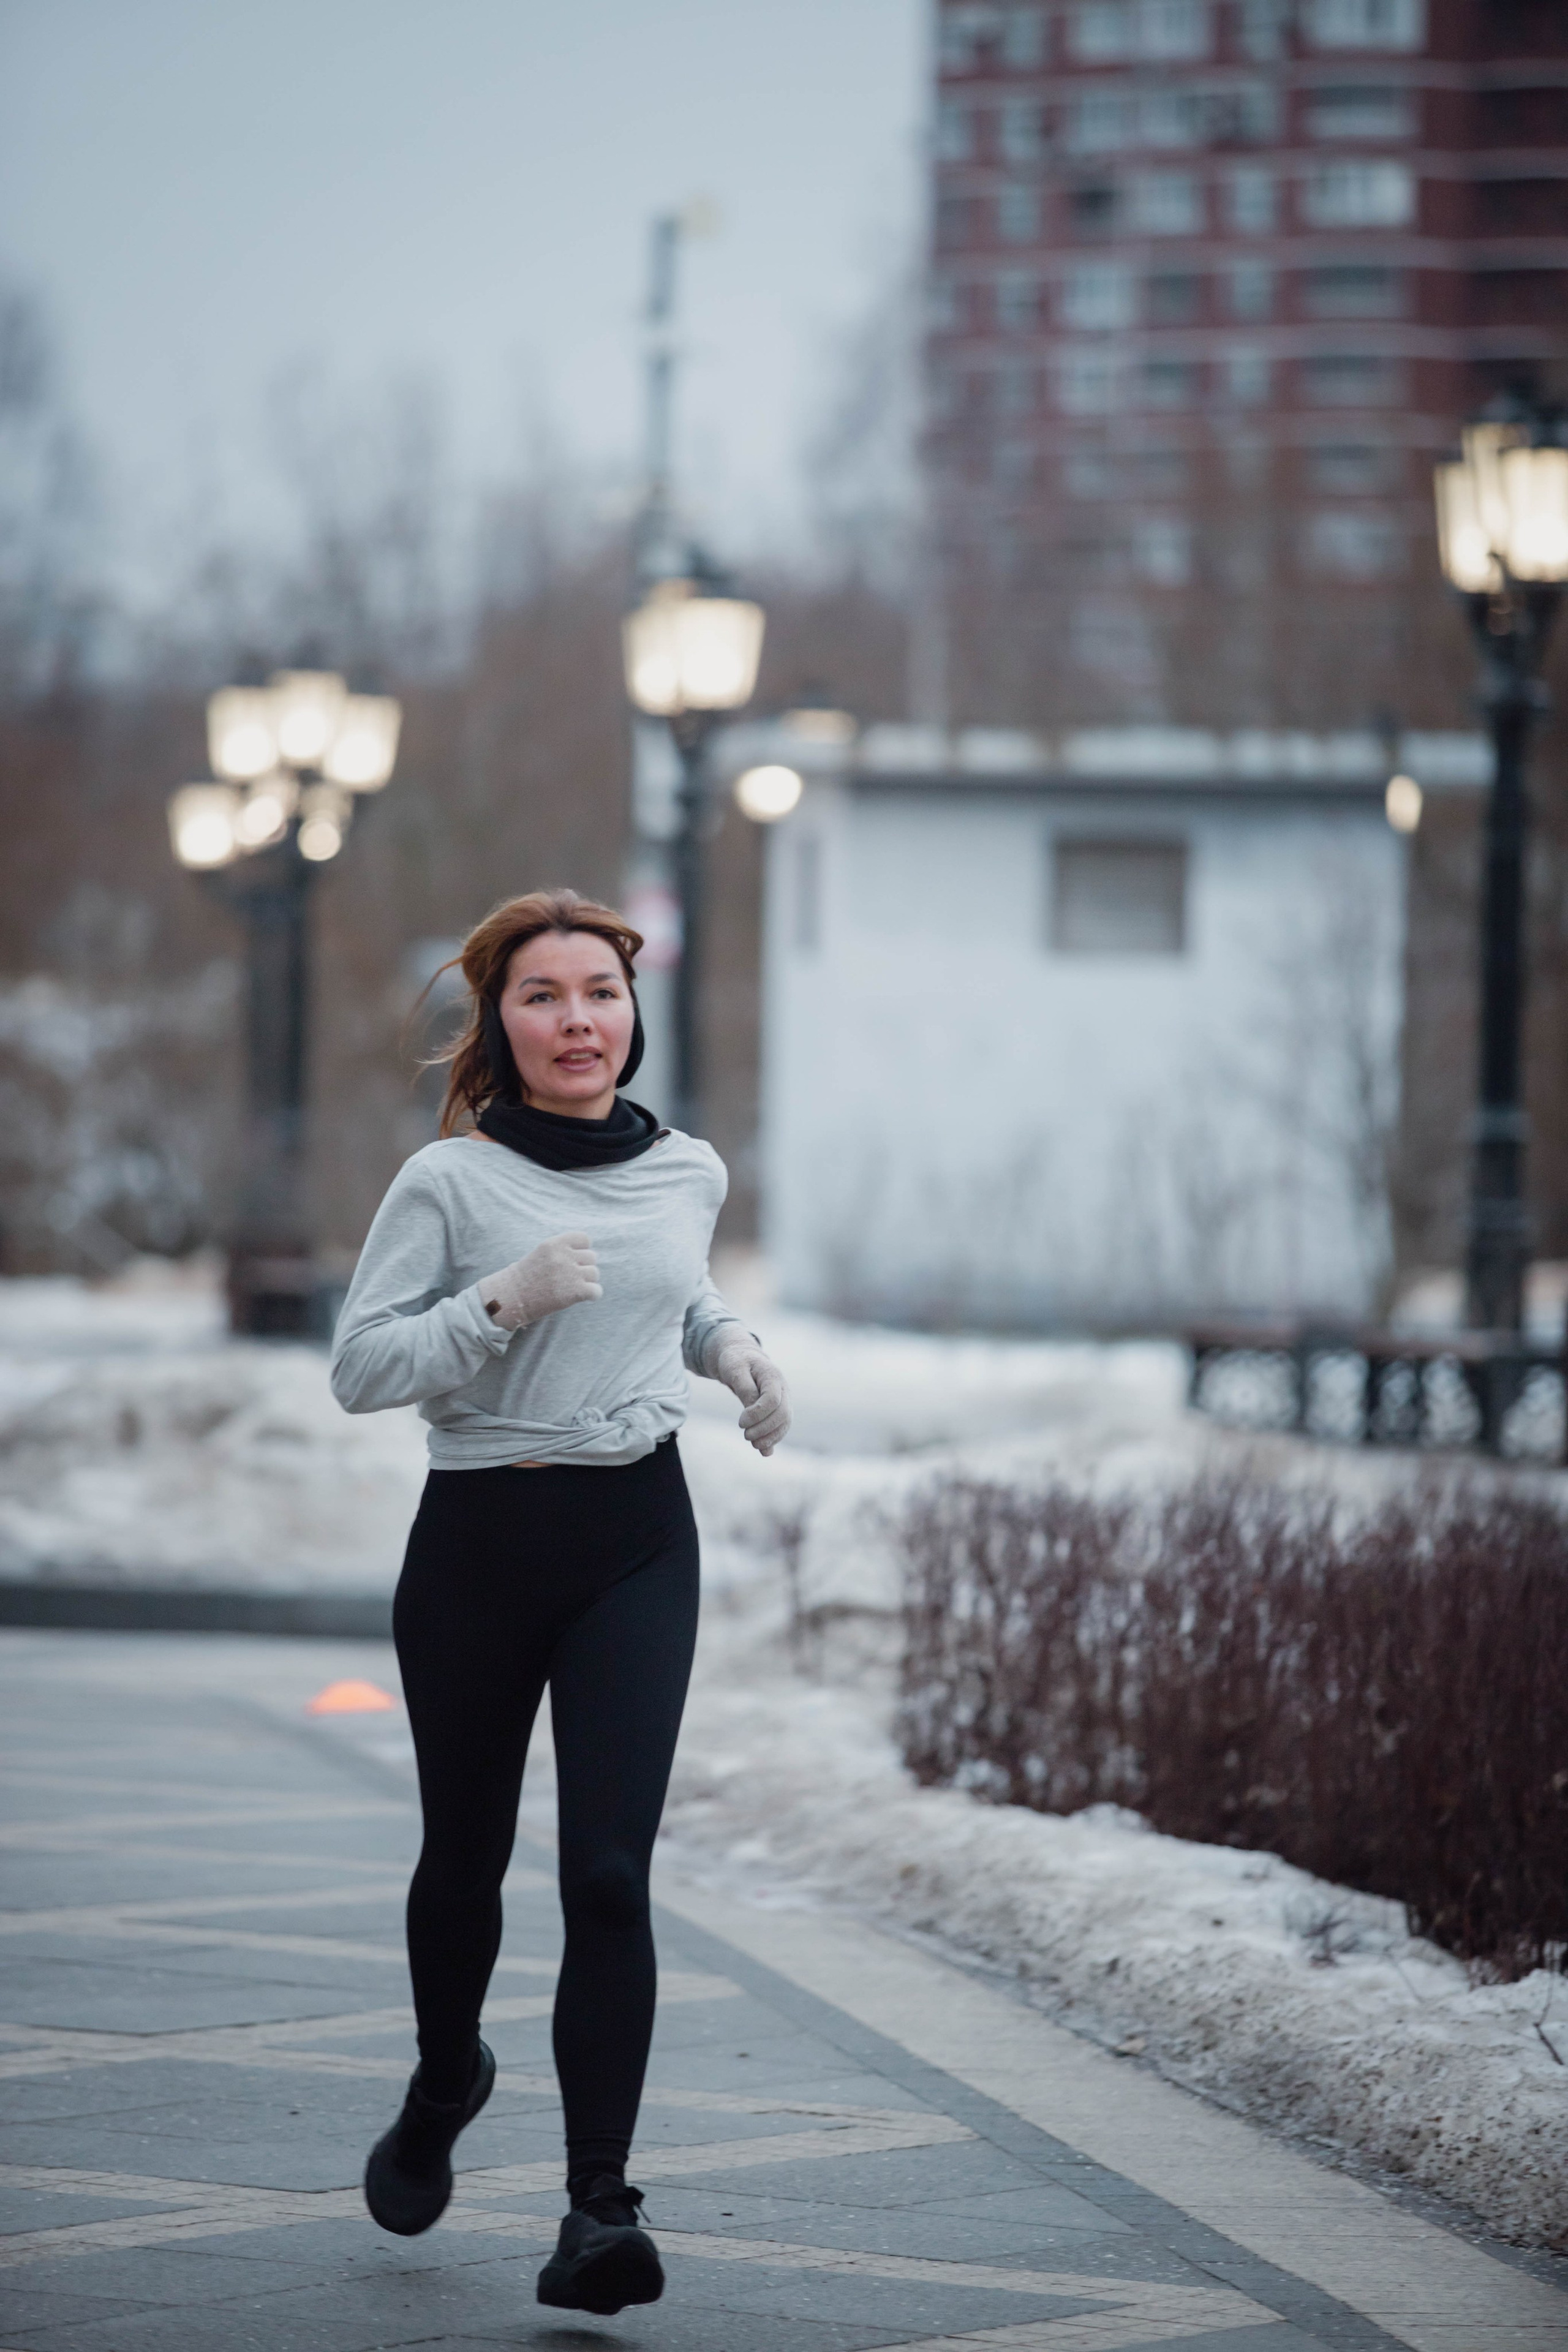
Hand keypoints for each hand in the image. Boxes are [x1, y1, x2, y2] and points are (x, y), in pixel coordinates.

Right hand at [479, 1233, 600, 1330]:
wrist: (510, 1299)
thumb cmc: (525, 1278)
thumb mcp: (541, 1254)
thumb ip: (561, 1250)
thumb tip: (586, 1254)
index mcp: (554, 1244)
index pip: (584, 1239)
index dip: (582, 1250)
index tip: (575, 1260)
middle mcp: (563, 1256)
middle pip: (592, 1257)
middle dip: (584, 1267)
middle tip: (571, 1278)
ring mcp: (570, 1274)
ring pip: (595, 1274)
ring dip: (588, 1282)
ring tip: (572, 1288)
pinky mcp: (575, 1292)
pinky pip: (596, 1291)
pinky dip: (592, 1295)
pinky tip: (583, 1297)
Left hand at [713, 1339, 790, 1455]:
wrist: (741, 1358)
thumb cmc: (736, 1362)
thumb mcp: (735, 1370)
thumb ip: (745, 1388)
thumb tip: (752, 1409)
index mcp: (772, 1376)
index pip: (773, 1400)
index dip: (758, 1414)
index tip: (741, 1422)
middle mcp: (783, 1389)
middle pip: (782, 1414)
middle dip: (764, 1429)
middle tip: (745, 1436)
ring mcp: (784, 1400)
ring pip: (785, 1423)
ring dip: (771, 1437)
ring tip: (753, 1444)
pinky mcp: (779, 1409)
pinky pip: (782, 1427)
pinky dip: (774, 1440)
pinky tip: (765, 1451)